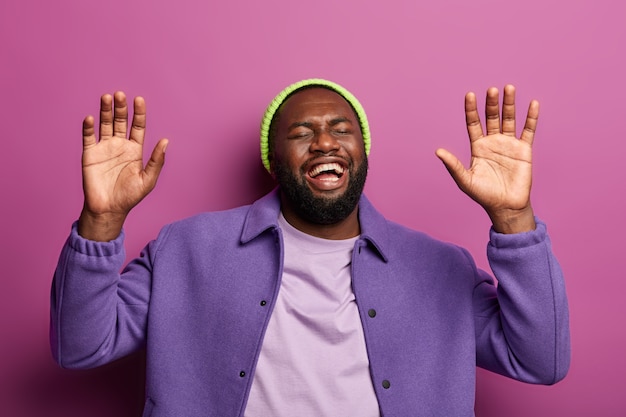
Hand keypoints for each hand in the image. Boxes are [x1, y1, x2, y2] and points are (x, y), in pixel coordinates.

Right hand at [78, 92, 167, 240]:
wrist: (109, 209)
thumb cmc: (130, 196)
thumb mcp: (148, 179)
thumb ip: (156, 160)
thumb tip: (166, 140)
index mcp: (135, 150)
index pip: (138, 126)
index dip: (138, 113)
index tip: (139, 99)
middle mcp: (120, 145)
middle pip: (121, 121)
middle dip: (121, 108)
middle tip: (120, 94)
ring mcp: (104, 148)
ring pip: (105, 124)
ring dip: (105, 111)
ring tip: (106, 97)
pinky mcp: (90, 154)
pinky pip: (88, 137)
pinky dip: (88, 127)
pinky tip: (90, 118)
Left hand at [436, 85, 536, 233]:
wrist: (506, 206)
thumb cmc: (483, 195)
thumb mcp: (465, 180)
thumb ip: (453, 165)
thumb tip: (438, 151)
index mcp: (477, 147)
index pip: (473, 123)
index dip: (471, 110)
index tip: (470, 95)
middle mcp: (493, 142)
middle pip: (491, 117)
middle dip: (491, 103)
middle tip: (492, 89)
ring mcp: (509, 144)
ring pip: (509, 119)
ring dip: (509, 104)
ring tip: (509, 88)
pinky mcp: (524, 150)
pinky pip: (528, 130)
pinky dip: (531, 117)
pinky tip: (533, 103)